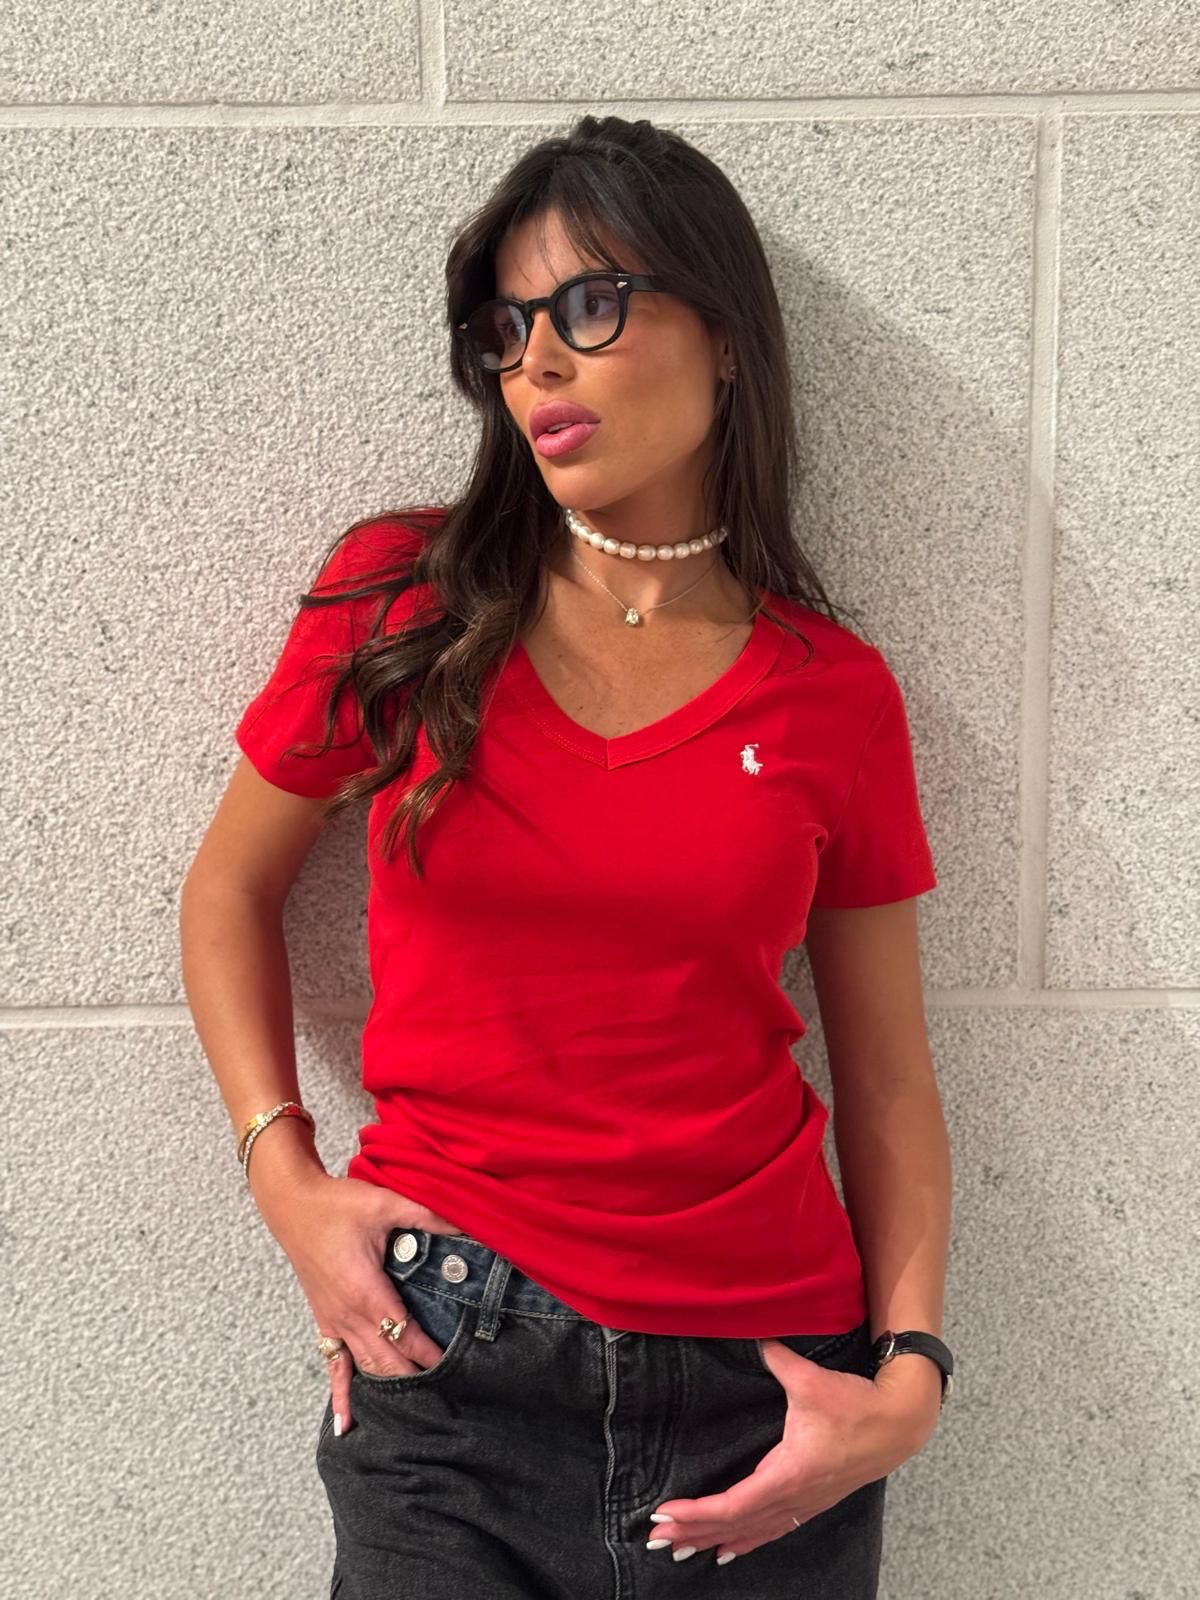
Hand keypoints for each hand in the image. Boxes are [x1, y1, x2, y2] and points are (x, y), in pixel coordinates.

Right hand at [263, 1172, 464, 1435]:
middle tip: (446, 1395)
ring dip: (390, 1387)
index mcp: (367, 1292)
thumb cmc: (337, 1204)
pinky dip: (342, 1396)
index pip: (406, 1335)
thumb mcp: (386, 1203)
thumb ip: (428, 1216)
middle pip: (388, 1361)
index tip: (456, 1368)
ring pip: (366, 1368)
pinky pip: (334, 1366)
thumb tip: (468, 1224)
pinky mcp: (324, 1321)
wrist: (293, 1205)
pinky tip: (345, 1426)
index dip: (430, 1354)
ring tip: (415, 1412)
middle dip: (416, 1378)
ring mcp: (334, 1323)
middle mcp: (349, 1316)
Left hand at [645, 1339, 939, 1564]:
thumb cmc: (855, 1405)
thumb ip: (778, 1360)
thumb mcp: (812, 1381)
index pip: (732, 1504)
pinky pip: (770, 1530)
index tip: (665, 1513)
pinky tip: (728, 1552)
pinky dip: (745, 1541)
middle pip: (734, 1525)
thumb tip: (755, 1337)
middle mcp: (792, 1497)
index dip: (697, 1512)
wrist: (898, 1425)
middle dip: (693, 1533)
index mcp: (788, 1474)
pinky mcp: (811, 1503)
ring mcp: (803, 1504)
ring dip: (714, 1541)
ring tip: (680, 1551)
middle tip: (656, 1540)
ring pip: (751, 1532)